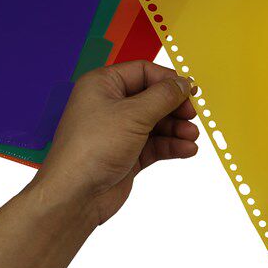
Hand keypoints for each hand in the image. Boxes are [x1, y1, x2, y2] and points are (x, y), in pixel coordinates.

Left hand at [33, 61, 198, 226]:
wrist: (75, 195)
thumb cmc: (90, 149)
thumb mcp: (134, 114)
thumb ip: (163, 97)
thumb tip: (183, 84)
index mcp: (102, 85)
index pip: (142, 71)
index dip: (168, 79)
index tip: (190, 90)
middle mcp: (109, 105)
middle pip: (152, 97)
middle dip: (175, 107)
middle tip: (192, 115)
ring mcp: (118, 131)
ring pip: (156, 123)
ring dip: (177, 129)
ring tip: (191, 136)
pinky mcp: (126, 154)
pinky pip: (155, 144)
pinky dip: (172, 145)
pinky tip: (186, 149)